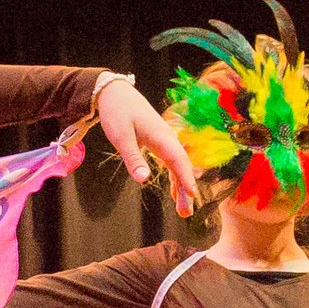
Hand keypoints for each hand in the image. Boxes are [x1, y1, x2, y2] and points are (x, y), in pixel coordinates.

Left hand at [95, 75, 200, 212]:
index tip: (193, 195)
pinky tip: (175, 193)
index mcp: (161, 136)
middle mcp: (168, 138)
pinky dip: (175, 178)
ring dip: (181, 187)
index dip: (186, 178)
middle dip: (186, 190)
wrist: (115, 93)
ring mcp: (165, 140)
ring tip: (183, 210)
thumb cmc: (117, 112)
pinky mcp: (160, 142)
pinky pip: (172, 163)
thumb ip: (133, 158)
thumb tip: (143, 179)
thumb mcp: (121, 136)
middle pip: (182, 167)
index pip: (178, 161)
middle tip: (186, 213)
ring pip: (178, 167)